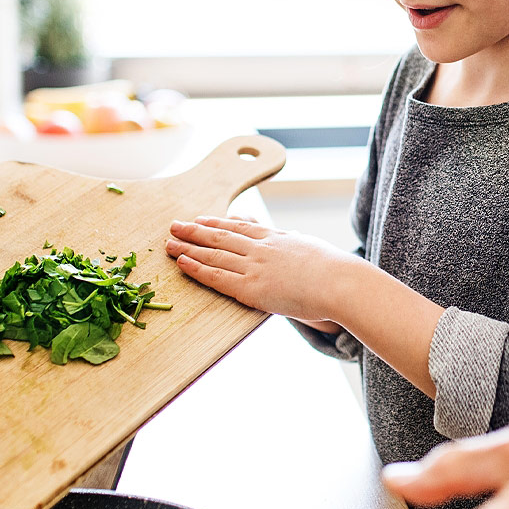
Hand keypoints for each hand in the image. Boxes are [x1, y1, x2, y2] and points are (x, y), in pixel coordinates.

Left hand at [166, 216, 346, 321]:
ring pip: (213, 254)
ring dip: (188, 247)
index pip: (240, 227)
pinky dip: (197, 269)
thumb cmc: (334, 270)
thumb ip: (296, 243)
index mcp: (277, 238)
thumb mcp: (312, 248)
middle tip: (174, 225)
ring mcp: (255, 267)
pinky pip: (217, 277)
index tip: (200, 219)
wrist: (339, 282)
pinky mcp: (251, 289)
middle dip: (194, 230)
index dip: (217, 222)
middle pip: (221, 236)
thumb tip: (294, 238)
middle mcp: (261, 249)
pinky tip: (181, 262)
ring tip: (168, 242)